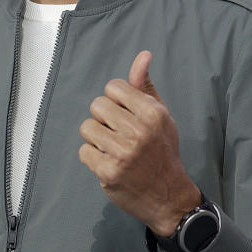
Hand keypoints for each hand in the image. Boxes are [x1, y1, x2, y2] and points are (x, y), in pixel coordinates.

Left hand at [78, 50, 201, 235]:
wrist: (168, 196)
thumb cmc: (162, 151)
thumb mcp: (160, 116)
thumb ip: (145, 86)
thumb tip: (143, 55)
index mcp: (152, 113)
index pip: (113, 87)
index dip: (116, 101)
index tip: (127, 116)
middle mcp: (138, 131)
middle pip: (97, 105)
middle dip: (104, 118)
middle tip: (119, 134)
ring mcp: (122, 152)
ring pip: (87, 127)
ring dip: (96, 138)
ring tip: (113, 148)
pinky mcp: (108, 171)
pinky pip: (84, 151)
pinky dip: (93, 157)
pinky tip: (109, 163)